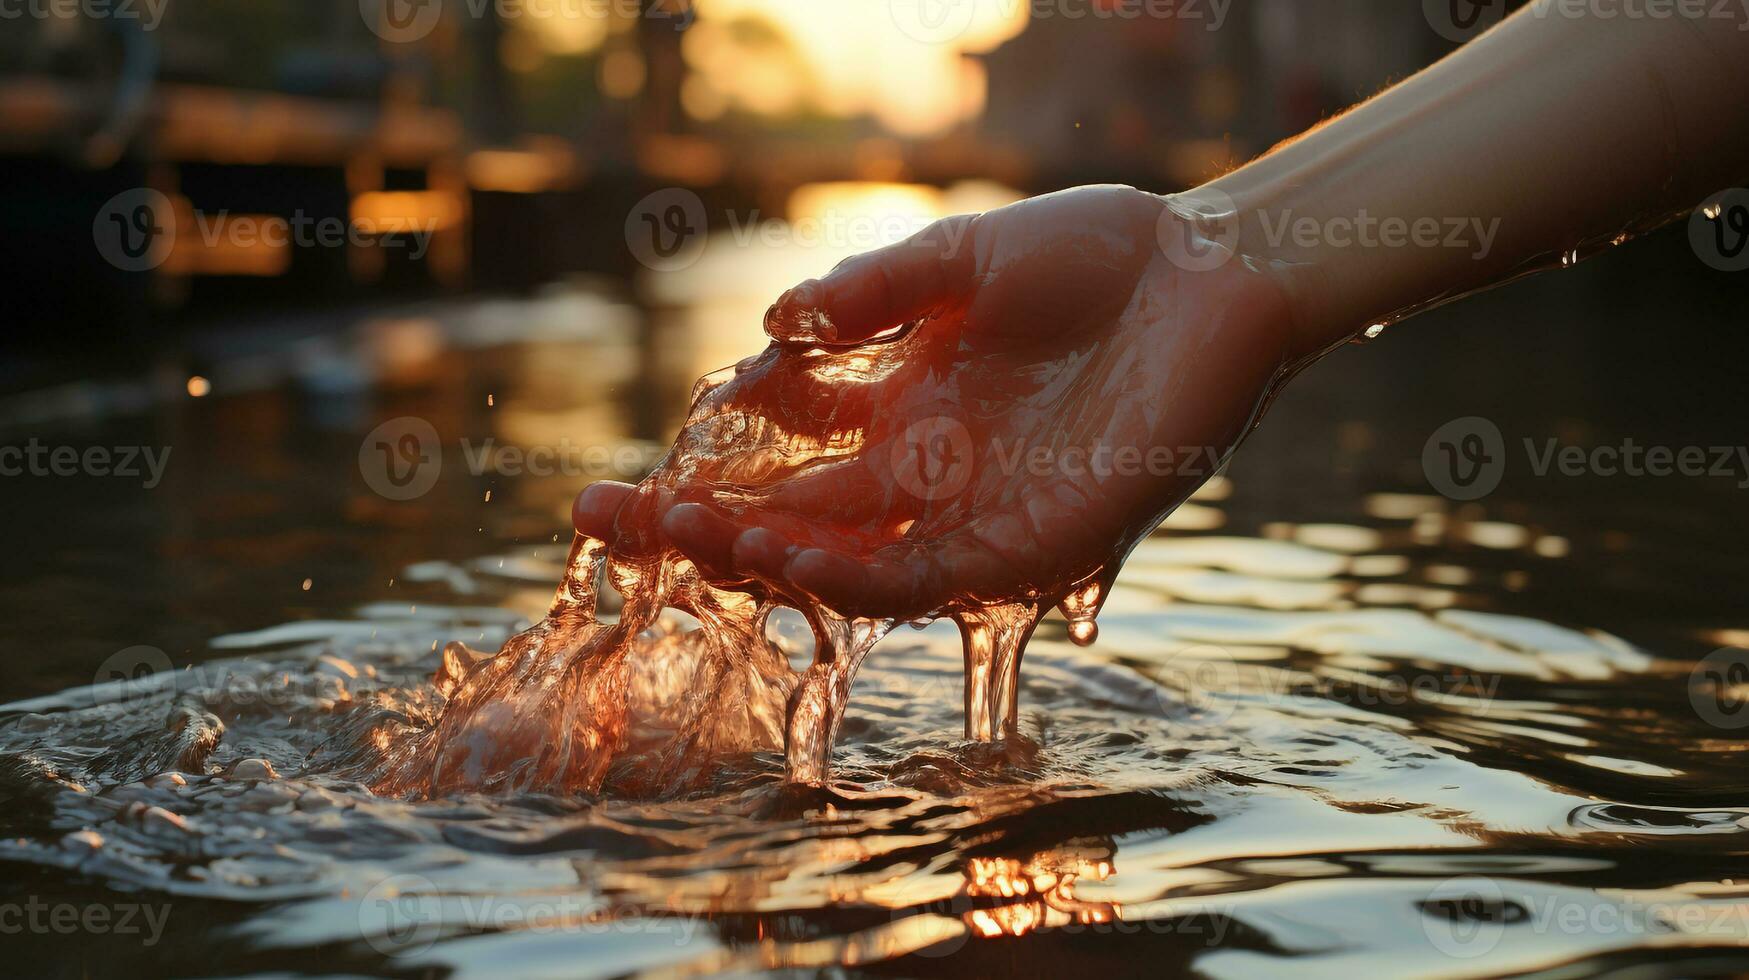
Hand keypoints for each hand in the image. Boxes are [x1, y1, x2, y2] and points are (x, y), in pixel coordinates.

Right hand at [575, 185, 1297, 620]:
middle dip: (696, 525)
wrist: (1213, 273)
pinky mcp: (1035, 546)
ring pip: (847, 564)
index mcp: (905, 410)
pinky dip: (853, 575)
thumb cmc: (1096, 256)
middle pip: (792, 522)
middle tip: (598, 516)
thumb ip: (867, 292)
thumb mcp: (959, 260)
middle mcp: (928, 477)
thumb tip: (769, 330)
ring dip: (762, 556)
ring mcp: (977, 516)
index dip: (707, 463)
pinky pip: (927, 579)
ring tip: (684, 534)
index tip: (637, 458)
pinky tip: (786, 552)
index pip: (782, 456)